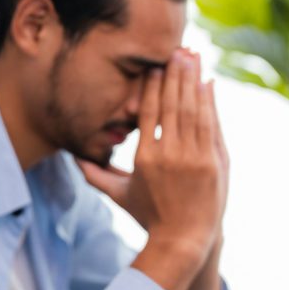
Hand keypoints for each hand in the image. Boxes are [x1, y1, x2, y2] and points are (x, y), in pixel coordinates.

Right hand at [81, 49, 228, 289]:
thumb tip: (73, 158)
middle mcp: (169, 154)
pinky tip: (208, 84)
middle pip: (172, 104)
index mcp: (145, 158)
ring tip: (193, 58)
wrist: (184, 240)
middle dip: (175, 74)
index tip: (154, 64)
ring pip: (193, 111)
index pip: (149, 111)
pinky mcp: (214, 163)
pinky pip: (211, 126)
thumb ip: (97, 175)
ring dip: (193, 81)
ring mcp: (194, 158)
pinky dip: (210, 103)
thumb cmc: (150, 217)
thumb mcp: (120, 196)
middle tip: (177, 49)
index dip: (153, 85)